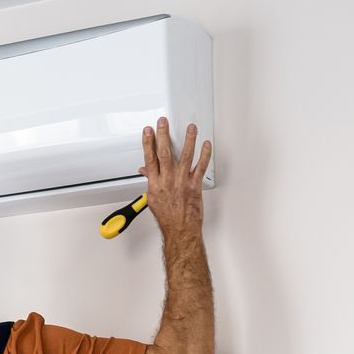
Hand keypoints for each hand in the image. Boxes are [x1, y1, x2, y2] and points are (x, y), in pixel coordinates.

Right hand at [139, 118, 211, 239]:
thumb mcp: (153, 199)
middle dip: (163, 135)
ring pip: (185, 156)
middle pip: (164, 153)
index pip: (150, 159)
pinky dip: (205, 155)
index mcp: (155, 184)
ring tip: (190, 128)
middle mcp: (168, 181)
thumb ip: (151, 181)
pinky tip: (206, 145)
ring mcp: (182, 182)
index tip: (148, 131)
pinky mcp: (195, 186)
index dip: (148, 143)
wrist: (180, 230)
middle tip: (164, 122)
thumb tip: (146, 170)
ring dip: (188, 140)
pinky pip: (201, 167)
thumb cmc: (168, 218)